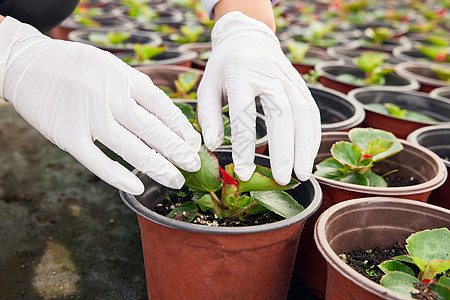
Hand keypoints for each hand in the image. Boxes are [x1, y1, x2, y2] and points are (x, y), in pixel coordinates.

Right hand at [0, 17, 200, 193]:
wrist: (27, 64)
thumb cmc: (76, 67)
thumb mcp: (111, 67)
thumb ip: (136, 91)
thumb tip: (164, 120)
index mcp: (124, 78)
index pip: (162, 106)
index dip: (181, 128)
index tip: (194, 143)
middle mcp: (110, 97)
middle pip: (152, 130)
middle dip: (178, 151)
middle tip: (194, 165)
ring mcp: (89, 118)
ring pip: (131, 148)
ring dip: (158, 167)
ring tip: (176, 180)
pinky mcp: (69, 136)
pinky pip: (99, 162)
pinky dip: (119, 177)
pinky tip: (138, 187)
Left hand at [197, 11, 320, 184]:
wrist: (248, 37)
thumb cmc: (223, 67)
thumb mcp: (207, 87)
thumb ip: (209, 117)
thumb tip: (214, 146)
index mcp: (240, 75)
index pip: (244, 114)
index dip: (244, 146)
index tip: (244, 172)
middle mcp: (268, 75)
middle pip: (281, 114)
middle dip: (283, 150)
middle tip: (281, 178)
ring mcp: (288, 78)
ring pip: (303, 113)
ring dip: (305, 146)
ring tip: (302, 173)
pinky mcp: (300, 84)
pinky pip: (312, 110)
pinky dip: (313, 135)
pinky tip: (309, 155)